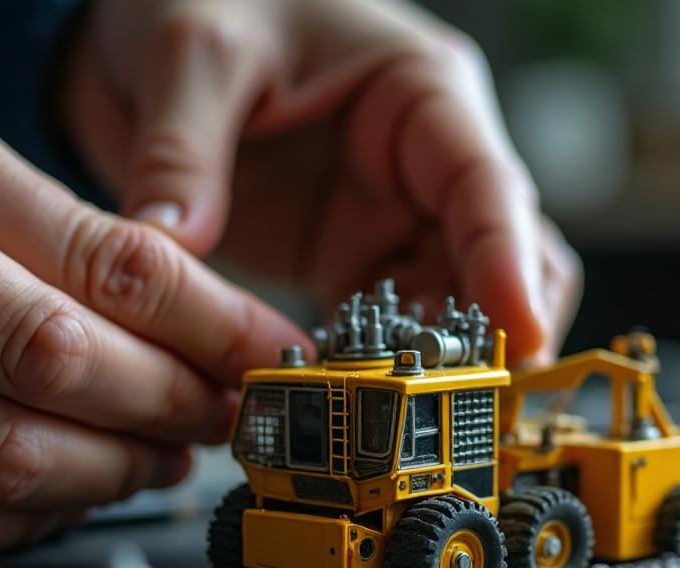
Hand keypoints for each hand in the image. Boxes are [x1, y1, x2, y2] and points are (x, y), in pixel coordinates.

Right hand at [0, 49, 306, 555]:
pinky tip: (62, 496)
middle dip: (165, 406)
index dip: (212, 326)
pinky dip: (12, 521)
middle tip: (214, 416)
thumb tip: (194, 320)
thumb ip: (57, 224)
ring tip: (155, 460)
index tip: (266, 355)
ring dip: (102, 474)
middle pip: (53, 360)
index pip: (107, 260)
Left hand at [66, 0, 580, 362]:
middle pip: (500, 262)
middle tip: (460, 402)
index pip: (489, 188)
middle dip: (492, 335)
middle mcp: (423, 166)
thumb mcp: (195, 52)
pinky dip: (376, 371)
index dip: (509, 267)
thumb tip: (172, 246)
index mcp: (421, 95)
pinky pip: (383, 330)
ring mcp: (388, 220)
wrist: (158, 29)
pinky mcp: (346, 261)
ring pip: (451, 308)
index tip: (521, 341)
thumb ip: (186, 150)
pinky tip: (346, 402)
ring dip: (433, 367)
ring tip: (396, 417)